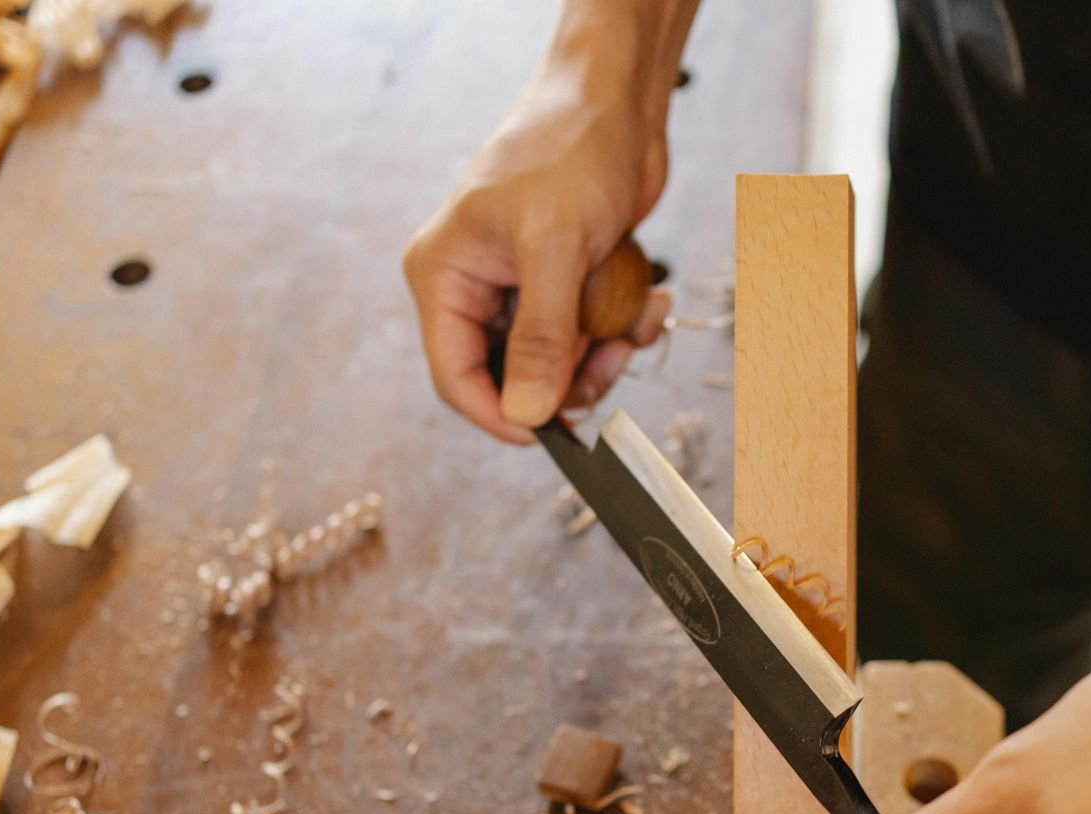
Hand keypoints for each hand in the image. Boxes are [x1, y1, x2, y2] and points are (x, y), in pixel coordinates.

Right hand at [403, 67, 671, 442]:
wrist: (617, 102)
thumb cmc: (569, 149)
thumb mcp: (554, 247)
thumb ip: (540, 336)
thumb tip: (526, 412)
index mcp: (443, 276)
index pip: (455, 376)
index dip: (501, 414)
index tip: (551, 434)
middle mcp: (475, 287)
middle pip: (512, 377)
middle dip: (567, 379)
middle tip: (610, 361)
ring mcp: (522, 287)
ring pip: (558, 363)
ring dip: (605, 352)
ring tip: (634, 320)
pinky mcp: (565, 284)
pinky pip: (590, 334)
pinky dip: (623, 326)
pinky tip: (647, 299)